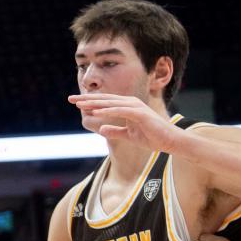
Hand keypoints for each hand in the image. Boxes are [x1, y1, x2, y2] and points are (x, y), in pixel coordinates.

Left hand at [68, 93, 182, 151]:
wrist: (169, 142)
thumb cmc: (152, 137)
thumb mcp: (128, 135)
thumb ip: (116, 131)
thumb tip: (102, 129)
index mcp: (127, 106)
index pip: (105, 102)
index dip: (89, 102)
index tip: (75, 102)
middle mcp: (130, 103)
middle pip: (104, 99)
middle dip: (87, 99)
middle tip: (70, 99)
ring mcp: (135, 107)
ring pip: (110, 103)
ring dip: (94, 103)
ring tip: (79, 104)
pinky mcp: (140, 114)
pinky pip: (120, 111)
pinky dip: (107, 111)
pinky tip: (95, 112)